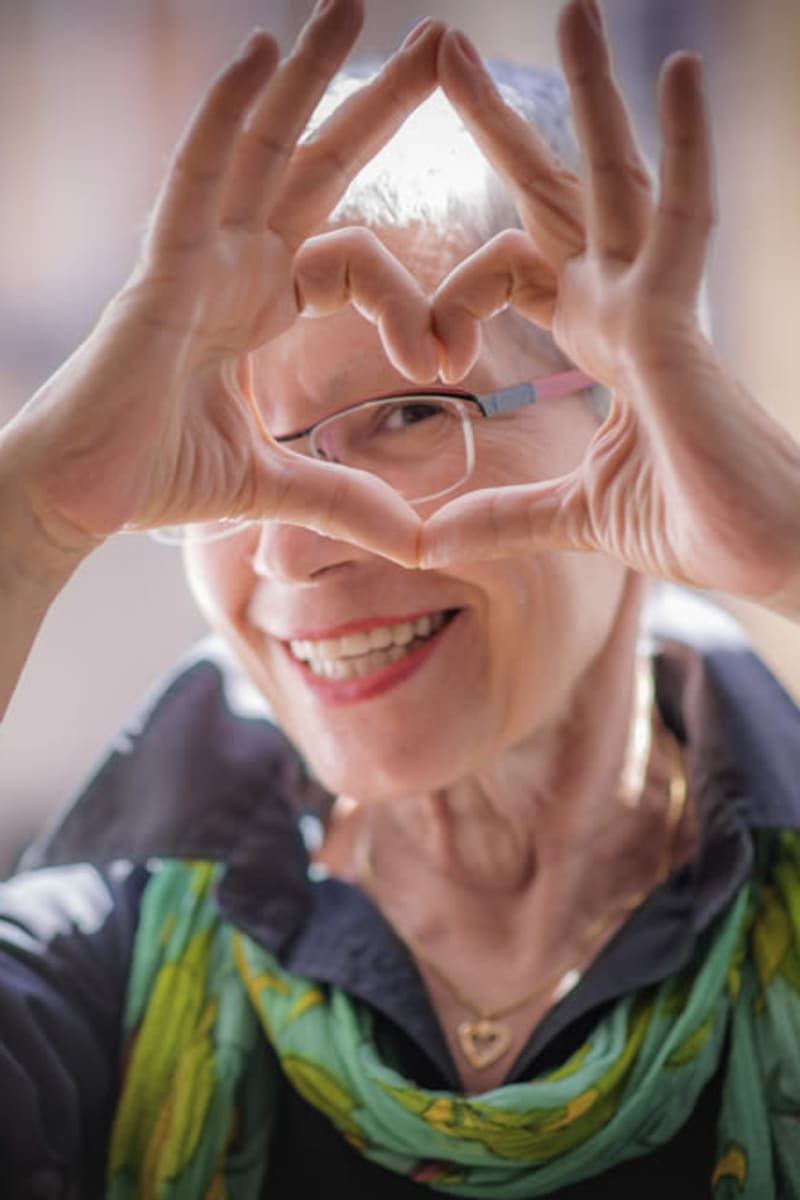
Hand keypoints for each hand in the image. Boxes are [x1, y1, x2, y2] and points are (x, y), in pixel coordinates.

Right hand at [2, 0, 443, 568]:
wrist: (78, 501)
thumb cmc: (154, 477)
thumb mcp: (273, 484)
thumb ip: (343, 497)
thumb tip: (415, 538)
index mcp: (260, 307)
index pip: (354, 261)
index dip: (410, 299)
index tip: (450, 356)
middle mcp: (232, 267)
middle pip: (316, 167)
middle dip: (375, 107)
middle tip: (440, 42)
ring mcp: (195, 259)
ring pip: (260, 149)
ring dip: (307, 76)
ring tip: (353, 5)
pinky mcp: (161, 271)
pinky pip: (197, 175)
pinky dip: (229, 114)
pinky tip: (263, 51)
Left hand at [423, 0, 799, 614]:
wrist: (770, 558)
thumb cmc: (693, 525)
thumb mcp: (570, 515)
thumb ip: (500, 516)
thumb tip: (424, 541)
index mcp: (600, 338)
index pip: (514, 265)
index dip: (453, 289)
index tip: (426, 355)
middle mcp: (625, 307)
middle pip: (553, 194)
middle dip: (499, 126)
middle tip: (446, 48)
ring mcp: (657, 308)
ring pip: (618, 179)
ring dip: (591, 94)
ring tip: (572, 6)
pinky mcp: (683, 328)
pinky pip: (684, 221)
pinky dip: (685, 147)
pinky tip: (677, 68)